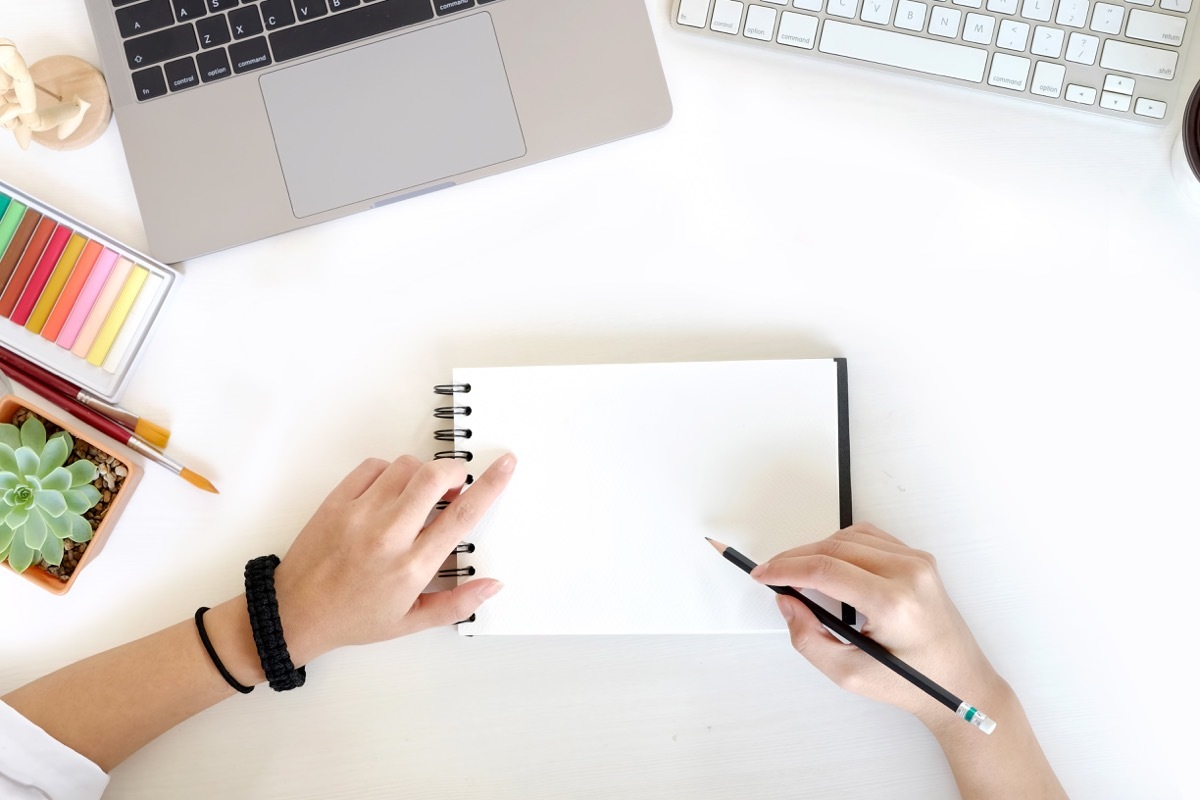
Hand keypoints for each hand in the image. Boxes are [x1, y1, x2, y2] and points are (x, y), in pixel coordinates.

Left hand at [272, 453, 514, 660]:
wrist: (295, 613)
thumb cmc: (353, 617)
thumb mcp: (410, 622)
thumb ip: (457, 604)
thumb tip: (493, 585)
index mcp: (412, 567)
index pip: (462, 515)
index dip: (490, 485)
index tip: (505, 465)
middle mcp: (389, 536)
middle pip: (435, 478)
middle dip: (455, 470)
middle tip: (456, 482)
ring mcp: (360, 515)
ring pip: (406, 467)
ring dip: (422, 473)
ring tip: (419, 494)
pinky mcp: (337, 502)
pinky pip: (374, 467)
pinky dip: (389, 471)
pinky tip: (389, 491)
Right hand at [751, 523, 1005, 727]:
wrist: (960, 683)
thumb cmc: (914, 683)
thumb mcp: (849, 674)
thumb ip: (808, 638)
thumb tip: (788, 603)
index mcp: (894, 602)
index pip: (826, 569)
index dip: (786, 569)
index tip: (764, 574)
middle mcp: (909, 573)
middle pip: (834, 548)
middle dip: (796, 558)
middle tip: (773, 574)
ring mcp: (918, 562)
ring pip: (849, 537)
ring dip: (817, 550)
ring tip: (798, 573)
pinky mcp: (919, 560)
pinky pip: (870, 538)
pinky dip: (842, 546)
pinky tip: (829, 564)